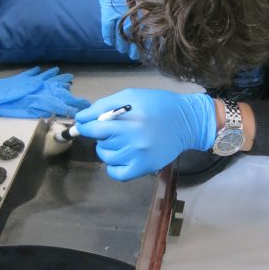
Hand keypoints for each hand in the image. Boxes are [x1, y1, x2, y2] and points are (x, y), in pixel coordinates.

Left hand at [75, 88, 216, 179]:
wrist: (187, 122)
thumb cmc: (157, 105)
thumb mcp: (131, 95)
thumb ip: (103, 106)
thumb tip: (81, 119)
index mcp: (129, 118)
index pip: (93, 127)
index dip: (86, 125)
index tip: (87, 124)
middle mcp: (133, 138)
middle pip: (100, 141)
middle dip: (103, 134)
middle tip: (117, 128)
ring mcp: (138, 155)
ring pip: (106, 157)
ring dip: (108, 149)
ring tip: (122, 140)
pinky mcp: (144, 168)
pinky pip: (116, 173)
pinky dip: (114, 166)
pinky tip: (122, 156)